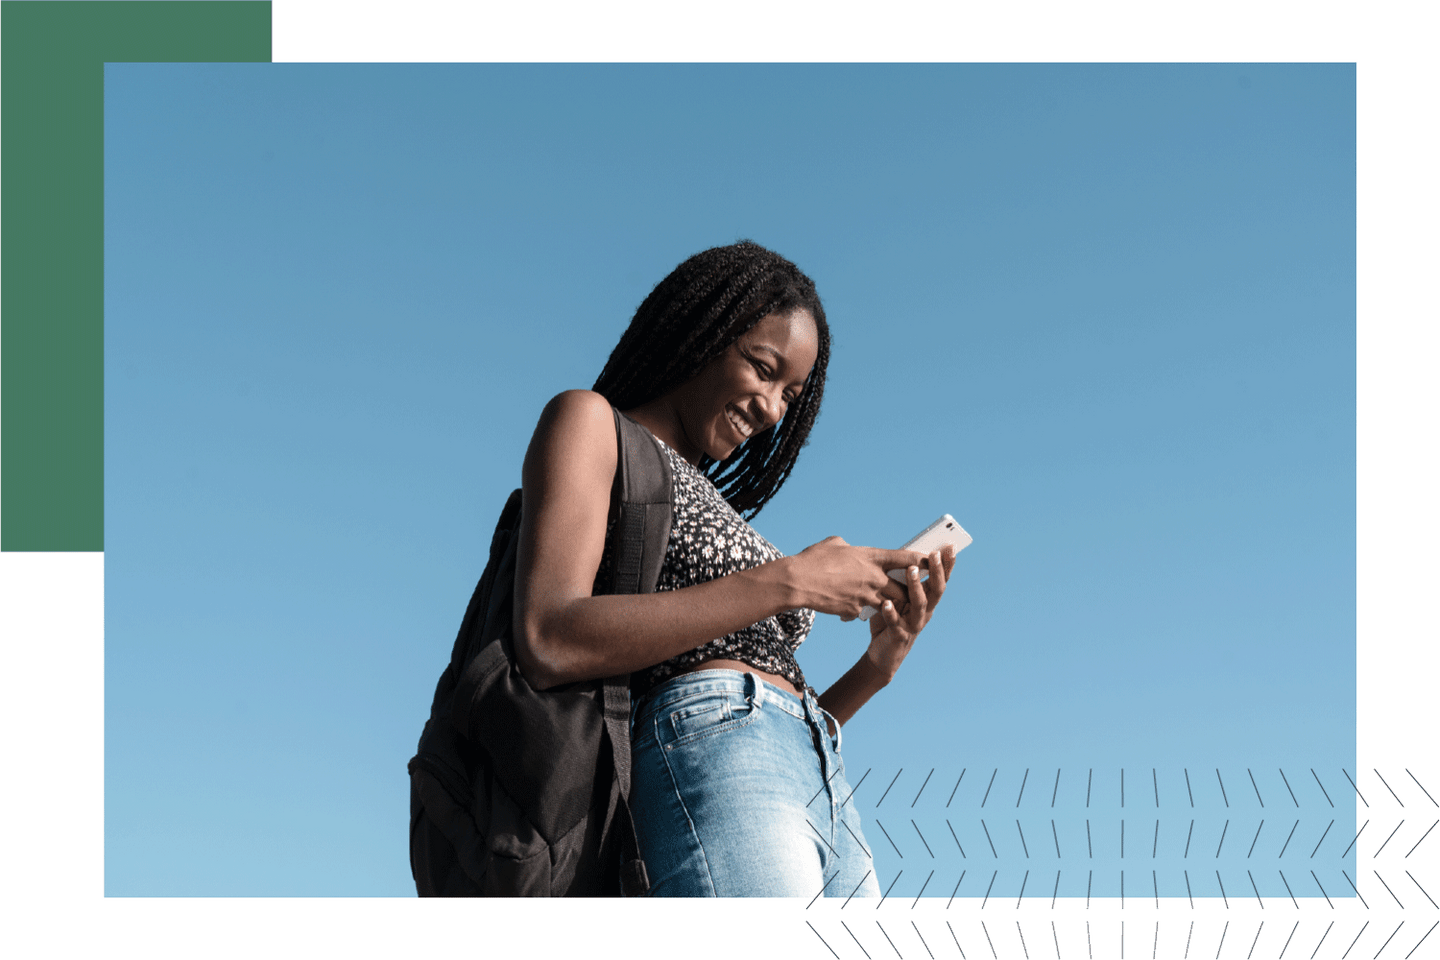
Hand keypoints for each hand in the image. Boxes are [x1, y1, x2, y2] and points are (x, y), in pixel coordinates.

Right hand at [790, 536, 926, 620]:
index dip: (921, 560)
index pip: (905, 558)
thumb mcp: (835, 544)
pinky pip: (864, 610)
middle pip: (904, 587)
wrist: (797, 583)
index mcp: (871, 557)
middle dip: (909, 590)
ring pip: (889, 603)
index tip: (931, 560)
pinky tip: (849, 604)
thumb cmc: (813, 560)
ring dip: (890, 602)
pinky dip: (861, 608)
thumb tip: (850, 549)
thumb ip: (849, 547)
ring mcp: (866, 596)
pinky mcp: (855, 610)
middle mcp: (874, 578)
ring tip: (887, 600)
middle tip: (911, 588)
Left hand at [864, 545, 956, 682]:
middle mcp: (924, 613)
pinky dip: (891, 613)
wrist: (882, 654)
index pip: (940, 580)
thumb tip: (904, 555)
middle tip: (934, 554)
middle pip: (935, 590)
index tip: (950, 547)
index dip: (947, 565)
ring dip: (916, 586)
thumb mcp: (898, 598)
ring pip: (919, 605)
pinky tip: (885, 603)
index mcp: (927, 601)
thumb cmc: (891, 620)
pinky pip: (895, 623)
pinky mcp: (899, 636)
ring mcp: (913, 625)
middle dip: (936, 571)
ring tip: (911, 570)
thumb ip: (902, 581)